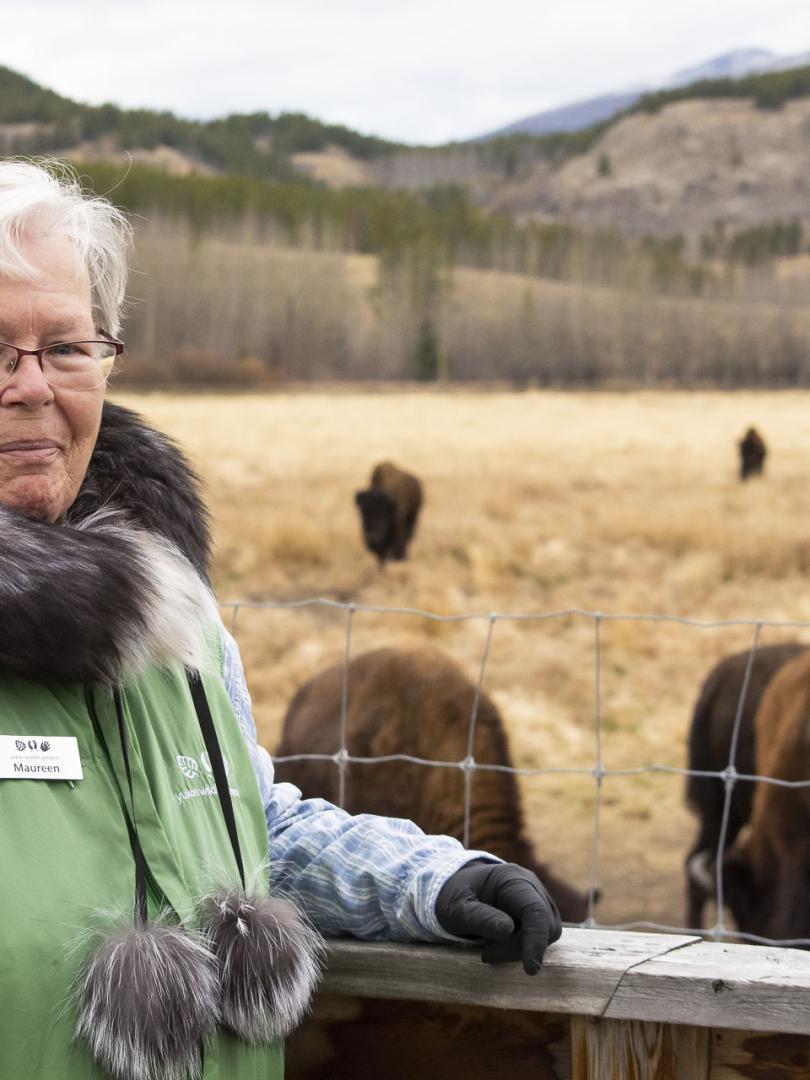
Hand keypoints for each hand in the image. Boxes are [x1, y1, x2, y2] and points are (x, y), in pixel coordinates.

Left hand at [435, 861, 561, 974]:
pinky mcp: (537, 915)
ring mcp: (537, 899)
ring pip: (545, 934)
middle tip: (486, 955)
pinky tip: (498, 947)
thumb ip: (479, 916)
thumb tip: (508, 930)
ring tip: (488, 950)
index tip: (530, 969)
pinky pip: (539, 937)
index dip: (536, 940)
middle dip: (518, 948)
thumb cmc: (455, 896)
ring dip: (519, 950)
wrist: (456, 888)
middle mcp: (531, 885)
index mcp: (511, 878)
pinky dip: (520, 948)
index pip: (535, 910)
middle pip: (543, 924)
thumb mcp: (457, 908)